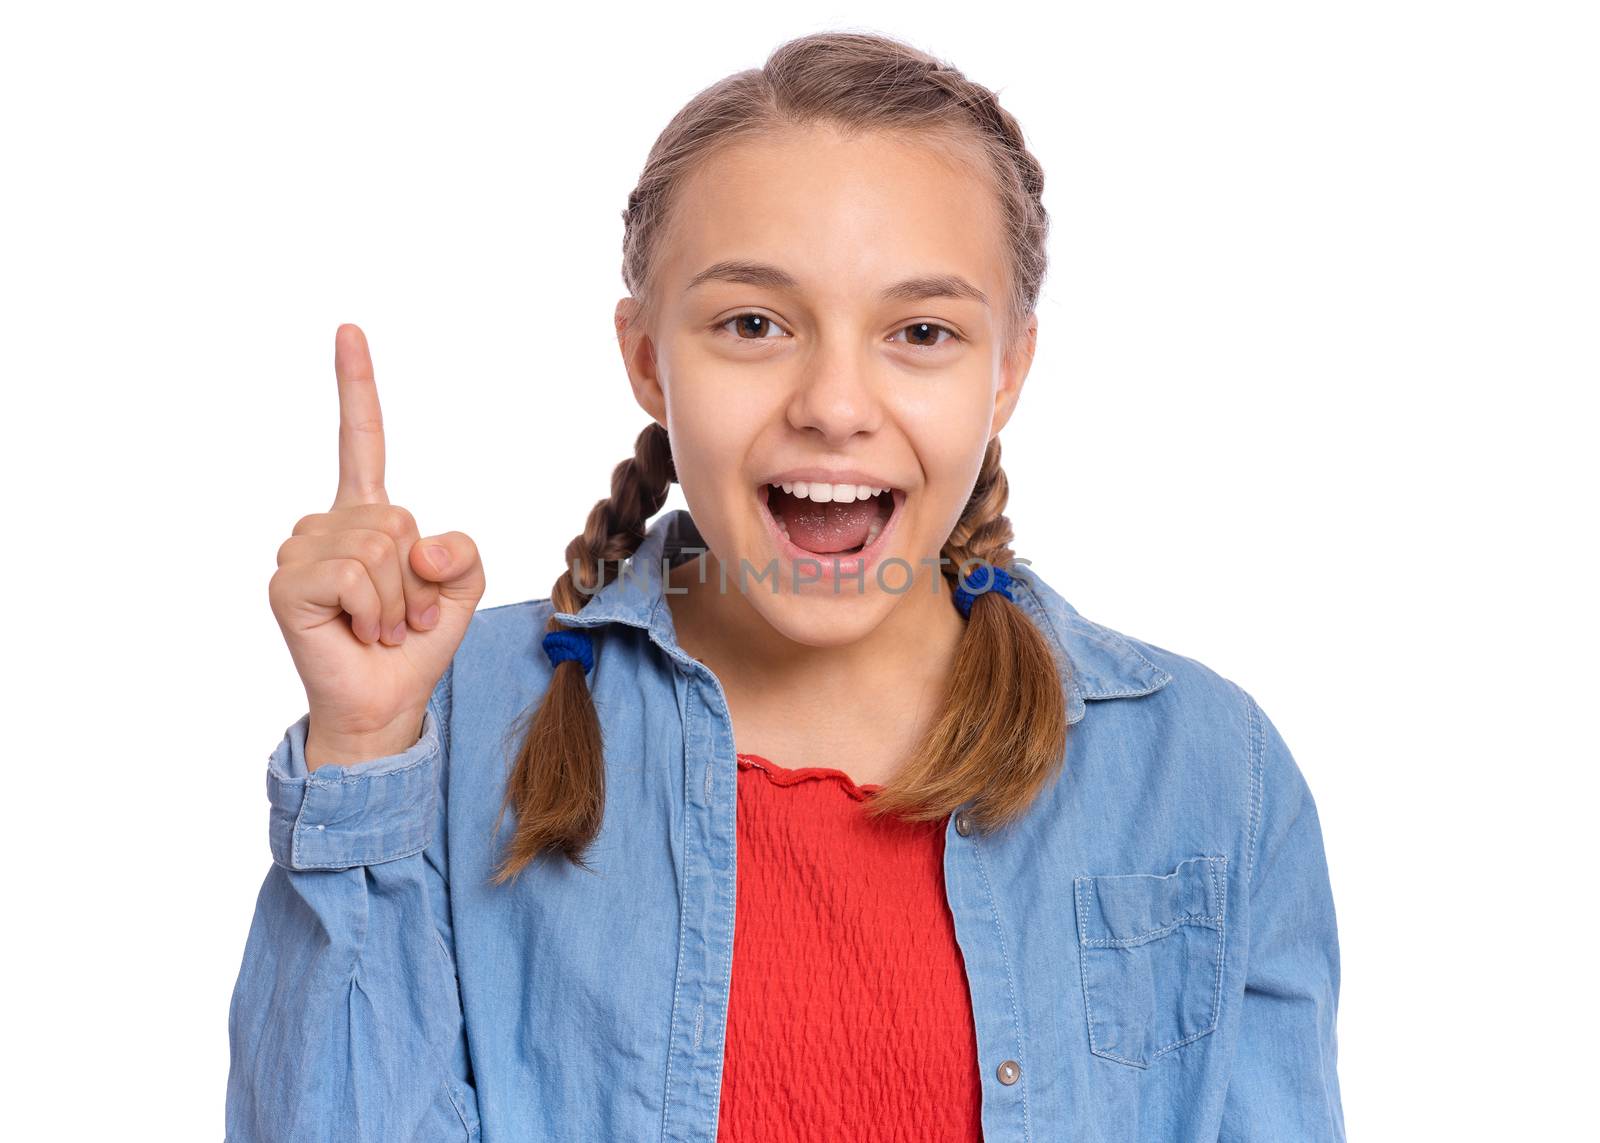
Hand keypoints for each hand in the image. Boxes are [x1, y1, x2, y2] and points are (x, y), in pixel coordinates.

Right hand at [267, 324, 485, 766]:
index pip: (362, 440)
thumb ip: (463, 550)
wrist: (387, 701)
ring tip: (383, 629)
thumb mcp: (464, 587)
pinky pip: (357, 577)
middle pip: (398, 517)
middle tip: (404, 617)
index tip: (349, 331)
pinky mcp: (288, 584)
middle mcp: (327, 524)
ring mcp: (302, 551)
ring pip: (381, 549)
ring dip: (401, 602)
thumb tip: (416, 543)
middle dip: (420, 579)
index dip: (356, 386)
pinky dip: (377, 613)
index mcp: (368, 514)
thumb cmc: (419, 643)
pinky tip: (362, 634)